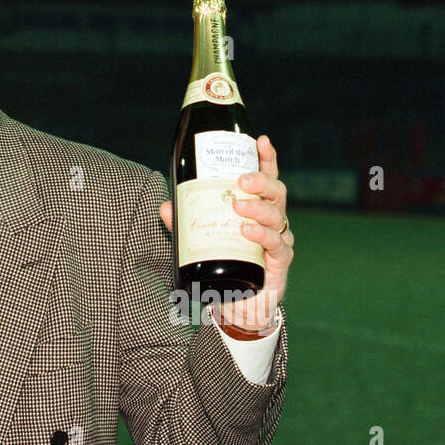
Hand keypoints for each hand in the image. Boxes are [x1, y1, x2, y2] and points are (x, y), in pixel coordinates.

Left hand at [159, 134, 293, 332]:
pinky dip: (262, 235)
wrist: (241, 304)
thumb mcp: (201, 238)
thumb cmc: (225, 262)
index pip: (266, 177)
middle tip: (241, 180)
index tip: (261, 141)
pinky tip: (248, 230)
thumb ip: (184, 223)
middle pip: (276, 192)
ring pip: (277, 216)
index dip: (266, 158)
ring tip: (238, 206)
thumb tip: (165, 206)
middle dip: (261, 180)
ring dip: (258, 208)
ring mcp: (278, 240)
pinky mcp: (279, 262)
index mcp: (257, 207)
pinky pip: (276, 244)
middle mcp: (273, 220)